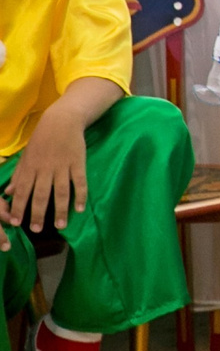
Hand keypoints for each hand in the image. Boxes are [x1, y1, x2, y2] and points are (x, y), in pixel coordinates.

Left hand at [3, 100, 92, 240]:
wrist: (62, 121)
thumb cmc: (42, 139)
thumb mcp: (26, 156)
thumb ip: (19, 175)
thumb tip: (7, 193)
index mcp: (30, 167)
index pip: (22, 191)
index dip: (18, 207)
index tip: (15, 223)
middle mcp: (45, 169)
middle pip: (41, 195)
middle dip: (37, 213)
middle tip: (36, 230)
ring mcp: (63, 167)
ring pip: (61, 192)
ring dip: (60, 210)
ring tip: (60, 226)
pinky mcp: (78, 164)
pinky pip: (80, 182)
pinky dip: (80, 196)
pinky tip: (80, 209)